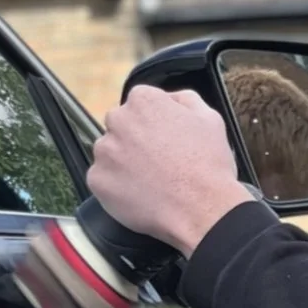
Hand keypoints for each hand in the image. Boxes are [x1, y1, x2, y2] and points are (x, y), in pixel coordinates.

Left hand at [87, 87, 253, 255]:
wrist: (201, 209)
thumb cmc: (208, 166)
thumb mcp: (209, 118)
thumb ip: (183, 99)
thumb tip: (169, 98)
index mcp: (144, 101)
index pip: (140, 104)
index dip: (155, 123)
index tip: (165, 139)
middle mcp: (118, 121)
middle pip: (121, 126)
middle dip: (135, 140)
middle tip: (158, 161)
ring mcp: (105, 151)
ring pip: (109, 152)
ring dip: (123, 162)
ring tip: (151, 179)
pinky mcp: (97, 180)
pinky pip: (103, 179)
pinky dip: (116, 186)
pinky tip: (140, 193)